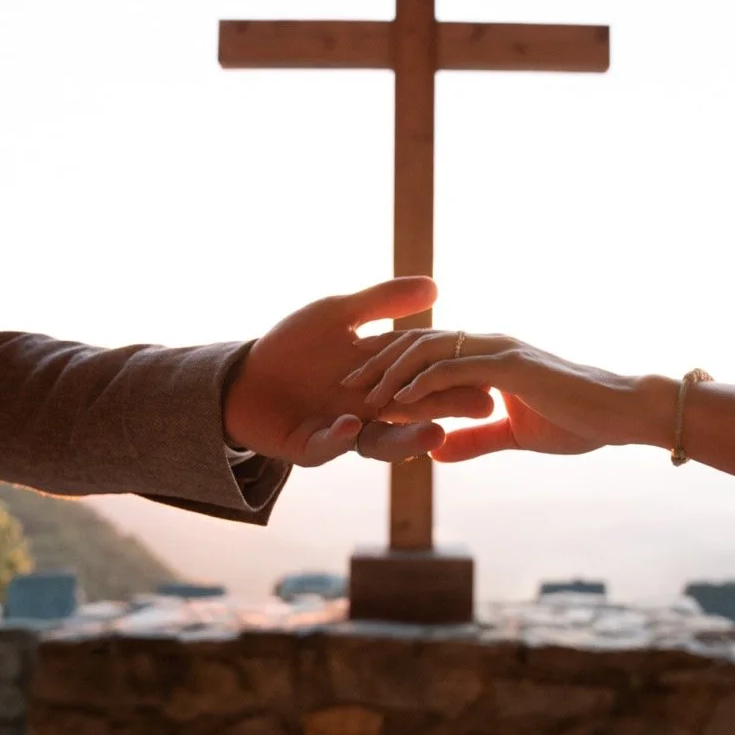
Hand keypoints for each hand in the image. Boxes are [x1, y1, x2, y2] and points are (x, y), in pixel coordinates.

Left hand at [222, 280, 493, 466]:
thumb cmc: (292, 345)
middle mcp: (369, 413)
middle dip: (447, 412)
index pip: (427, 383)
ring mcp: (341, 433)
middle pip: (416, 416)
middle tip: (481, 409)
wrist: (242, 376)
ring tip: (433, 434)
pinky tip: (348, 424)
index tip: (492, 378)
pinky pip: (326, 447)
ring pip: (380, 444)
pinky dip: (337, 437)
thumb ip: (384, 303)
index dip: (456, 382)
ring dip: (406, 440)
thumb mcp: (339, 315)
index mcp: (382, 383)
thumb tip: (435, 285)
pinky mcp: (308, 448)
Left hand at [343, 329, 639, 460]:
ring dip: (393, 371)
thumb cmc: (578, 421)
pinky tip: (399, 401)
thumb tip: (436, 450)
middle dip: (380, 363)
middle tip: (345, 386)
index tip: (361, 389)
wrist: (622, 414)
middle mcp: (489, 346)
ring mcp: (499, 352)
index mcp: (489, 357)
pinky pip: (456, 370)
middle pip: (420, 343)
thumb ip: (475, 438)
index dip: (394, 368)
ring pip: (431, 350)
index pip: (430, 353)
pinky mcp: (510, 366)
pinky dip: (424, 384)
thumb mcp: (514, 435)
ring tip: (361, 392)